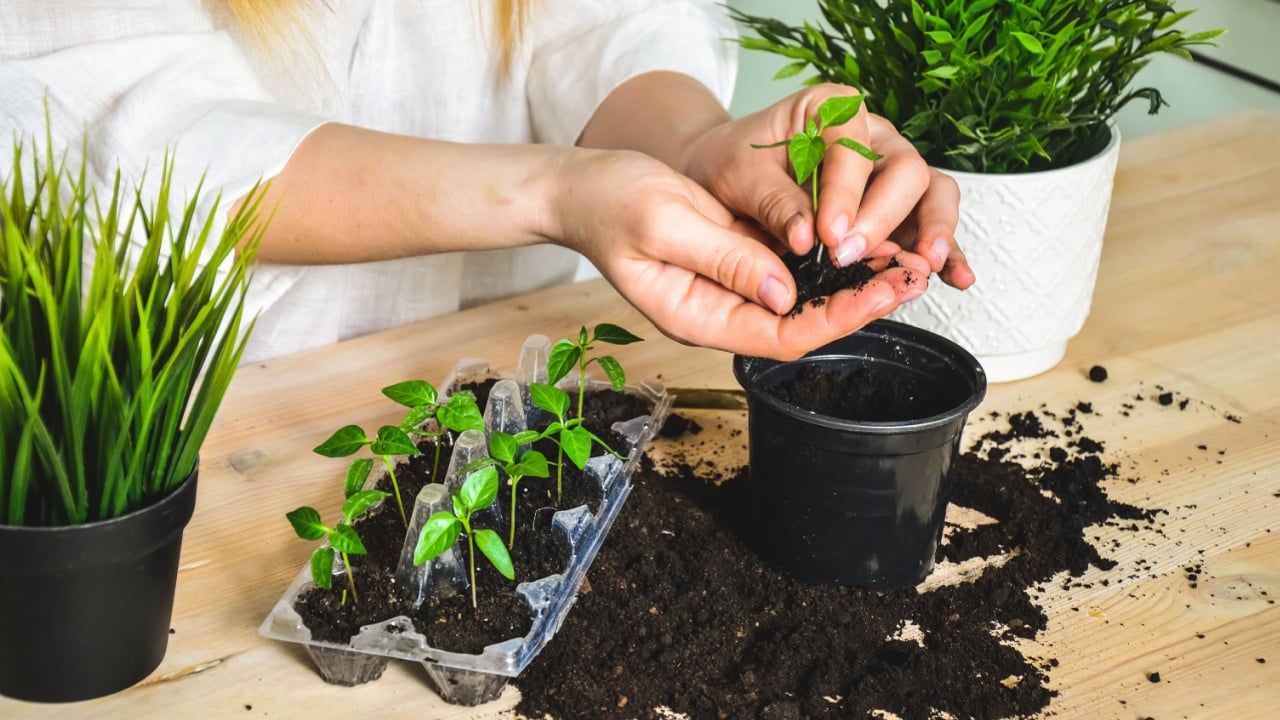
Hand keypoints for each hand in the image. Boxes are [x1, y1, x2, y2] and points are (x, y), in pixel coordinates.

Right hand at [551, 148, 931, 360]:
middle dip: (859, 304)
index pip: (782, 336)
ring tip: (902, 258)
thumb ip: (725, 260)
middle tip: (910, 277)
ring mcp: (731, 285)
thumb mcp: (666, 225)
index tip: (880, 294)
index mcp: (698, 317)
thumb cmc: (611, 204)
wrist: (583, 187)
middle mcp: (721, 310)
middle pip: (801, 324)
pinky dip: (829, 255)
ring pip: (803, 297)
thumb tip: (785, 291)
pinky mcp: (738, 258)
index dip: (836, 320)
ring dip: (852, 280)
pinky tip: (863, 236)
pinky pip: (792, 266)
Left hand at [681, 83, 974, 289]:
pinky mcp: (894, 207)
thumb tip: (805, 236)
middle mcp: (871, 135)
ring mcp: (888, 171)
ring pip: (931, 192)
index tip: (828, 234)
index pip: (854, 150)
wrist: (724, 174)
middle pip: (905, 169)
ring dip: (933, 231)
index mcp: (832, 110)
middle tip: (853, 255)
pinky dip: (944, 250)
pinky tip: (955, 275)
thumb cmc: (732, 164)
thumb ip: (774, 201)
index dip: (846, 194)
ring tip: (925, 265)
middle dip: (884, 218)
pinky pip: (927, 223)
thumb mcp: (738, 175)